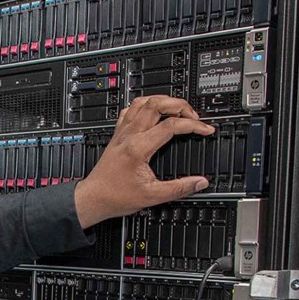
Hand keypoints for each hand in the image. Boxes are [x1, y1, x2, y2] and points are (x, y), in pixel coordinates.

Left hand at [73, 96, 215, 228]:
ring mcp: (122, 132)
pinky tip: (154, 112)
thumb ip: (180, 188)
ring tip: (178, 110)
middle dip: (180, 105)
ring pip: (142, 102)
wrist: (93, 198)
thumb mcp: (153, 196)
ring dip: (163, 100)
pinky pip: (130, 109)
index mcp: (138, 147)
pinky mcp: (118, 135)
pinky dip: (146, 105)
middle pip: (156, 104)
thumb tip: (200, 182)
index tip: (205, 130)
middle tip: (194, 116)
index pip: (171, 125)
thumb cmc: (115, 197)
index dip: (193, 125)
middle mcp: (129, 135)